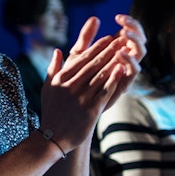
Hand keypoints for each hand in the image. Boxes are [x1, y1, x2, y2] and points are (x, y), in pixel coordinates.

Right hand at [37, 15, 142, 152]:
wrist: (53, 137)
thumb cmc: (51, 111)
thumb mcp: (48, 88)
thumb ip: (53, 68)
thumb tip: (57, 51)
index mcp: (61, 79)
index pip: (82, 58)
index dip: (97, 47)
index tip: (108, 38)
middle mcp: (71, 86)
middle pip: (94, 64)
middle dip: (109, 50)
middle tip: (122, 39)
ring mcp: (81, 97)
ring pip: (101, 75)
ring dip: (115, 61)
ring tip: (126, 51)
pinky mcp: (91, 109)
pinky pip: (105, 91)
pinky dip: (114, 79)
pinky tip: (122, 69)